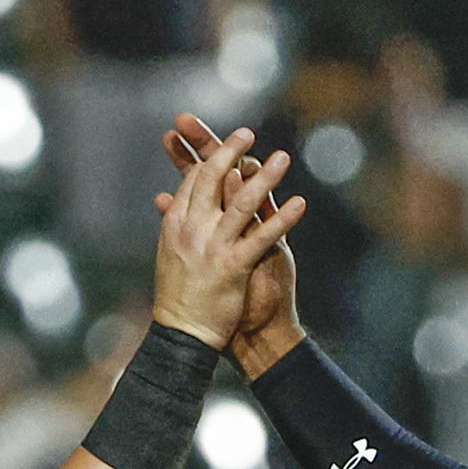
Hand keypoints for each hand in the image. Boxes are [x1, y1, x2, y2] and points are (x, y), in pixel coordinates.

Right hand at [166, 113, 307, 373]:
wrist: (183, 335)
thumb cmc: (180, 294)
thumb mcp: (171, 251)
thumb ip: (175, 221)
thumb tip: (167, 198)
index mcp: (176, 223)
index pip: (194, 179)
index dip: (210, 156)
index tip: (229, 143)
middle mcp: (192, 228)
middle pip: (211, 177)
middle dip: (230, 151)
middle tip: (249, 132)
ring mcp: (213, 246)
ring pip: (241, 201)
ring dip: (265, 176)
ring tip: (284, 157)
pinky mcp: (233, 266)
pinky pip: (262, 236)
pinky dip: (282, 219)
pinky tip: (300, 203)